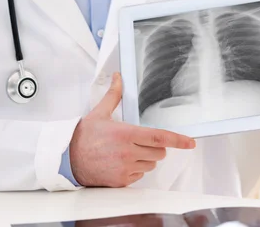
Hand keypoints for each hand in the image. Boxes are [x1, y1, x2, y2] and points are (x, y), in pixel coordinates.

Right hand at [69, 72, 195, 187]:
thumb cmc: (84, 135)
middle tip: (139, 140)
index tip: (190, 142)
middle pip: (158, 151)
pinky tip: (122, 162)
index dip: (177, 140)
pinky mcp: (121, 181)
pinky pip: (140, 175)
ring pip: (151, 164)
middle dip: (155, 145)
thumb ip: (113, 95)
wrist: (68, 158)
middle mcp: (128, 152)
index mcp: (125, 133)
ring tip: (127, 151)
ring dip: (146, 158)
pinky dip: (136, 169)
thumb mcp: (100, 112)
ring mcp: (125, 168)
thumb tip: (118, 77)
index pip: (159, 137)